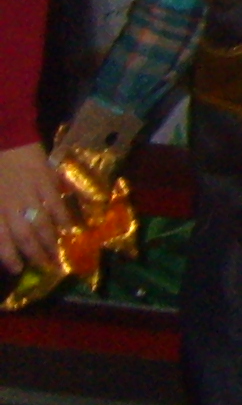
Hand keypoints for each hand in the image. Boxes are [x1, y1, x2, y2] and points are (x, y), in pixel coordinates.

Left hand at [0, 138, 55, 277]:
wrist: (5, 134)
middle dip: (35, 254)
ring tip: (59, 256)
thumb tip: (2, 230)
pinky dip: (64, 217)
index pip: (1, 238)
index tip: (18, 270)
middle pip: (24, 235)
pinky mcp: (45, 180)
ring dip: (51, 241)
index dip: (9, 256)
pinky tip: (71, 229)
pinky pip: (56, 203)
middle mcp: (11, 204)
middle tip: (46, 268)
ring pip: (41, 223)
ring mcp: (29, 192)